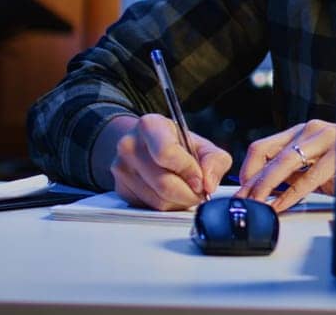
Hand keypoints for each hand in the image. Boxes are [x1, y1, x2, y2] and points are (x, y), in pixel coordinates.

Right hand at [108, 113, 231, 210]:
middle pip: (164, 183)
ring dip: (179, 202)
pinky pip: (149, 208)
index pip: (166, 153)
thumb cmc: (177, 144)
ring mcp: (121, 169)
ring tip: (184, 189)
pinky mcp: (120, 189)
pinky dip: (166, 206)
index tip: (200, 179)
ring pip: (158, 201)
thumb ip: (215, 160)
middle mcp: (129, 145)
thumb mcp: (202, 144)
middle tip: (199, 191)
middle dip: (189, 193)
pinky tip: (170, 193)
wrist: (147, 145)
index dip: (189, 171)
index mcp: (150, 126)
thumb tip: (208, 184)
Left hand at [235, 119, 335, 212]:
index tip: (241, 191)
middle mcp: (312, 131)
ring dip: (266, 187)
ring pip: (285, 163)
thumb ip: (290, 173)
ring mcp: (326, 140)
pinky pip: (308, 178)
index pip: (262, 147)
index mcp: (302, 132)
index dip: (247, 171)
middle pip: (270, 155)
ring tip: (257, 203)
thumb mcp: (312, 166)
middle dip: (252, 182)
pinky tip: (280, 206)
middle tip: (242, 201)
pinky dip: (289, 196)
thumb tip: (260, 189)